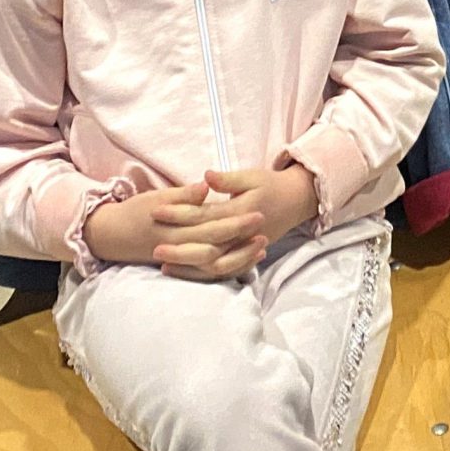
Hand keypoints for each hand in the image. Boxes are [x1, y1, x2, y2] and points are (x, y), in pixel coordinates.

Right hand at [84, 181, 262, 278]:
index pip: (210, 227)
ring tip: (262, 247)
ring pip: (214, 266)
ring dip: (239, 258)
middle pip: (216, 248)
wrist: (110, 235)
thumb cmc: (135, 212)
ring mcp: (179, 261)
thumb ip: (183, 195)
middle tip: (265, 229)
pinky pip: (206, 273)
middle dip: (242, 241)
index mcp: (173, 229)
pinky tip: (246, 261)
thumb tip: (205, 186)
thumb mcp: (156, 198)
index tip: (257, 212)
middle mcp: (178, 248)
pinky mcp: (180, 267)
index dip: (235, 221)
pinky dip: (227, 269)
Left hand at [142, 168, 313, 280]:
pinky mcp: (243, 256)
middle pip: (207, 246)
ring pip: (213, 265)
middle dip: (180, 248)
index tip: (157, 212)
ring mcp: (244, 248)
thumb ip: (228, 179)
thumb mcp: (251, 177)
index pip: (206, 216)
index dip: (180, 214)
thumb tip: (205, 176)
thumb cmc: (270, 185)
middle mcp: (243, 234)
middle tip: (154, 247)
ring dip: (188, 265)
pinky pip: (220, 271)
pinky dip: (200, 274)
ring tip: (162, 263)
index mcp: (243, 211)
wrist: (295, 201)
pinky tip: (180, 271)